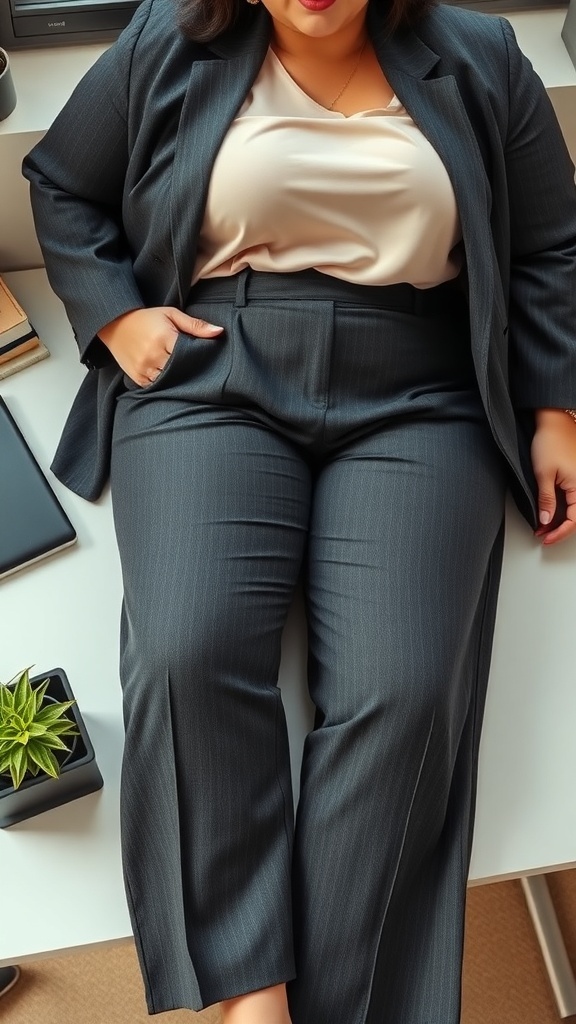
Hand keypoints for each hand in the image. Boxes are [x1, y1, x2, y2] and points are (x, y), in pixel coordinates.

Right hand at [97, 306, 222, 386]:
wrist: (115, 324)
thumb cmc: (146, 318)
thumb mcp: (171, 315)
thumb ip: (195, 325)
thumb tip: (219, 331)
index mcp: (163, 338)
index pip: (188, 355)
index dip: (196, 358)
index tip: (201, 357)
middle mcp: (153, 355)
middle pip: (180, 370)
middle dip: (187, 369)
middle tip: (193, 367)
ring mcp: (143, 368)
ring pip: (169, 381)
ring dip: (176, 378)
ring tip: (181, 372)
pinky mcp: (137, 378)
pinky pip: (156, 386)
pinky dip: (163, 383)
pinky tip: (168, 377)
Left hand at [531, 409, 575, 544]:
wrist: (554, 422)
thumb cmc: (550, 442)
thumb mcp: (543, 474)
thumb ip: (546, 500)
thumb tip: (546, 520)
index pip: (575, 520)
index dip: (560, 533)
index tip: (546, 538)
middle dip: (559, 529)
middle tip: (542, 535)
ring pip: (575, 509)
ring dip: (560, 520)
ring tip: (543, 526)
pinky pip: (573, 498)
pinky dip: (562, 508)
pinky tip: (549, 512)